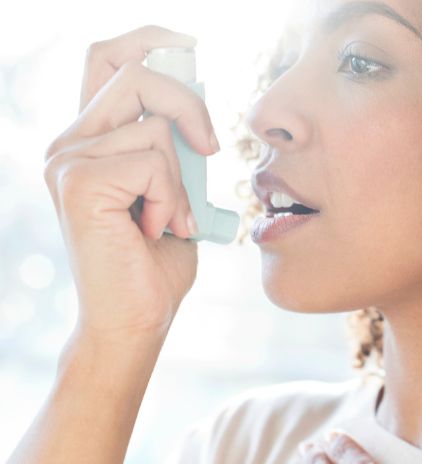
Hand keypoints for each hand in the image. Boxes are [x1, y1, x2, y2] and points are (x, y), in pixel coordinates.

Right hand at [42, 25, 218, 339]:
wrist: (138, 319)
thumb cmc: (157, 262)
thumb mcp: (175, 192)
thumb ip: (174, 150)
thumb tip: (194, 113)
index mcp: (93, 140)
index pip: (108, 61)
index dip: (148, 41)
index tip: (191, 46)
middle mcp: (70, 142)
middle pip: (137, 75)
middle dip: (190, 106)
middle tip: (209, 149)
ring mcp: (68, 160)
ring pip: (154, 126)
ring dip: (182, 180)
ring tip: (172, 220)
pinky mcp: (78, 182)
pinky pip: (152, 162)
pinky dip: (172, 197)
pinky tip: (159, 230)